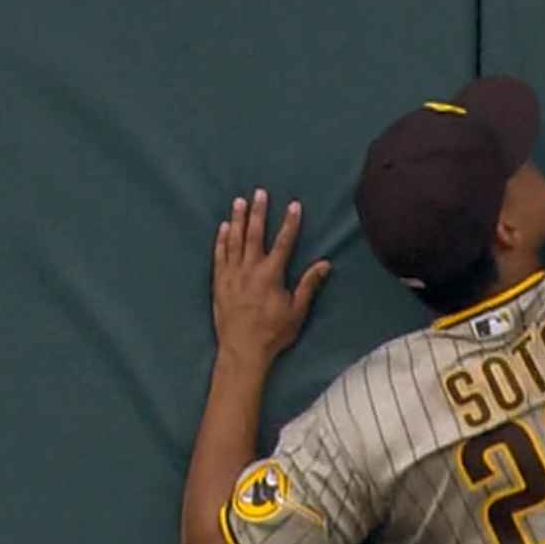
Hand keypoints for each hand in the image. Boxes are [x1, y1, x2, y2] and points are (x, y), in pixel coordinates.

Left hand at [211, 189, 332, 369]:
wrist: (242, 351)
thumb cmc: (273, 332)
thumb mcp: (297, 311)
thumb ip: (309, 285)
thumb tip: (325, 264)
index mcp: (271, 274)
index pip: (283, 242)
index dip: (289, 223)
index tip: (293, 204)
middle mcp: (250, 269)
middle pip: (254, 234)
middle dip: (258, 212)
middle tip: (259, 192)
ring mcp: (232, 275)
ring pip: (234, 241)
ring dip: (237, 220)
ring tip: (238, 202)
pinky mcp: (219, 283)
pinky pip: (219, 256)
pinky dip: (221, 241)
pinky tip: (223, 228)